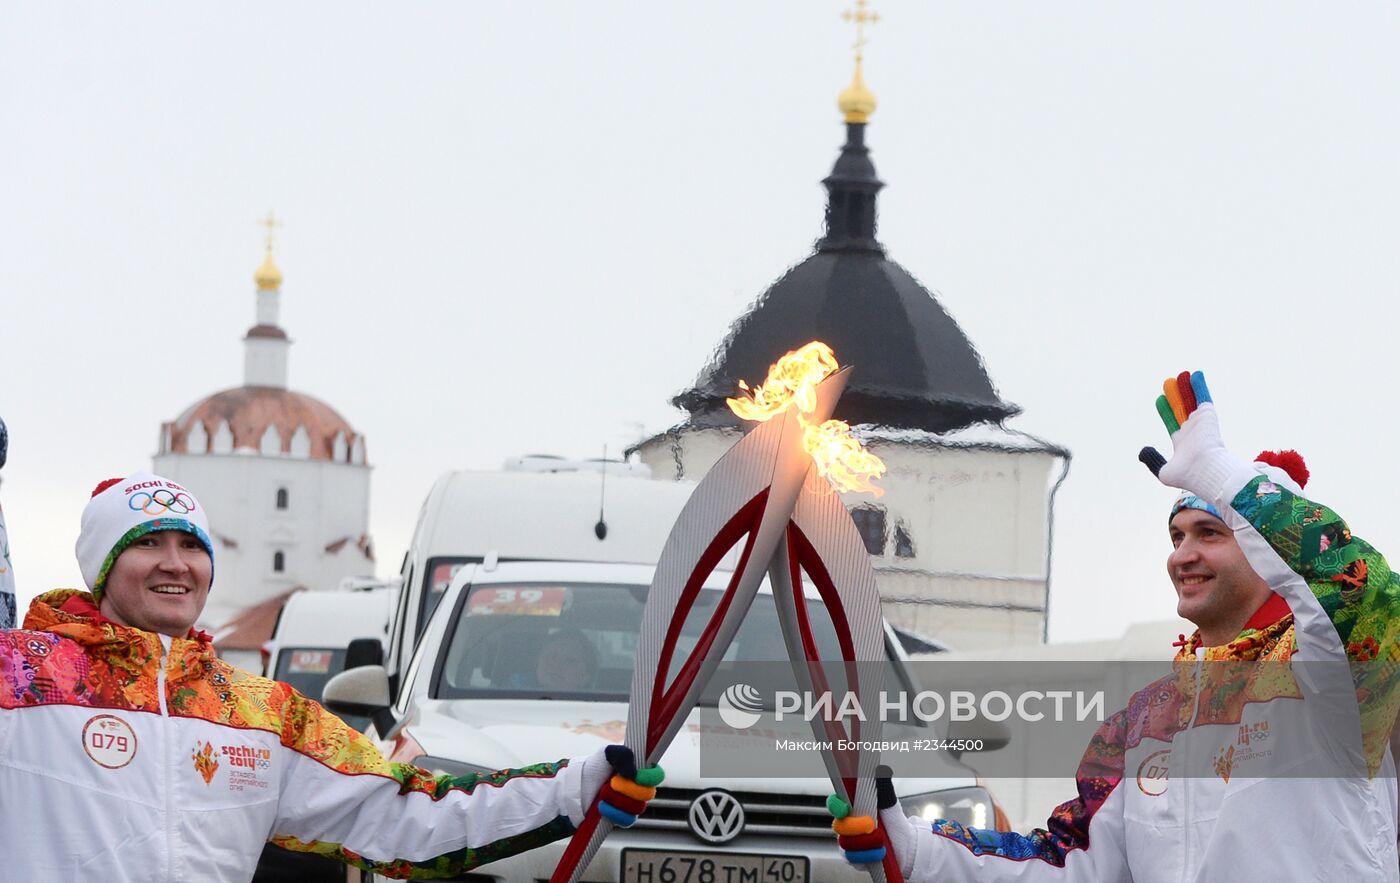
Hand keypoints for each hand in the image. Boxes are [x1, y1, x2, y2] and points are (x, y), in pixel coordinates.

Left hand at [582, 745, 663, 827]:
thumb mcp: (607, 753)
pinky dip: (613, 812)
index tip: (637, 775)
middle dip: (627, 788)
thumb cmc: (594, 768)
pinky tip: (602, 806)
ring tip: (603, 793)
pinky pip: (627, 820)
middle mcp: (639, 788)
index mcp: (640, 771)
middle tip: (612, 782)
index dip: (649, 777)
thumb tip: (634, 773)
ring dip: (616, 799)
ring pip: (636, 807)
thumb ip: (623, 755)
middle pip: (647, 794)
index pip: (657, 775)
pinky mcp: (623, 818)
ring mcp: (632, 804)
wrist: (578, 787)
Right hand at [828, 770, 910, 871]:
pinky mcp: (852, 858)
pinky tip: (880, 853)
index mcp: (852, 809)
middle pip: (840, 826)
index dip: (835, 805)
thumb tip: (882, 769)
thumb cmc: (894, 824)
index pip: (835, 804)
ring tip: (882, 841)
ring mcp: (848, 842)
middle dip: (856, 827)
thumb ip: (883, 789)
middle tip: (871, 825)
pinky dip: (869, 855)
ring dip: (867, 843)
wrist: (905, 848)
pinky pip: (853, 858)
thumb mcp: (890, 805)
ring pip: (847, 844)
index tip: (844, 807)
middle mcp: (846, 826)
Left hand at [1152, 371, 1244, 500]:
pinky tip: (1196, 375)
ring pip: (1190, 400)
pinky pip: (1202, 396)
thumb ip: (1152, 460)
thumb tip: (1143, 451)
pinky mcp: (1207, 414)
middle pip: (1181, 408)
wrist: (1204, 469)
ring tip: (1180, 375)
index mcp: (1183, 443)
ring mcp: (1200, 422)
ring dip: (1185, 388)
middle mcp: (1192, 431)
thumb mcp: (1163, 471)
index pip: (1172, 422)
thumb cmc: (1186, 474)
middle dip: (1175, 396)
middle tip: (1168, 383)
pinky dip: (1199, 386)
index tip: (1160, 399)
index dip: (1166, 411)